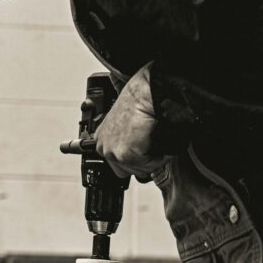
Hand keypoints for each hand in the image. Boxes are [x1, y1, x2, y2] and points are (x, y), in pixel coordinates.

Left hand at [94, 65, 165, 180]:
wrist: (145, 93)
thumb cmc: (139, 102)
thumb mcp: (127, 124)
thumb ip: (127, 140)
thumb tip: (139, 152)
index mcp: (102, 140)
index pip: (119, 164)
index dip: (137, 158)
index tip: (146, 148)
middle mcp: (103, 147)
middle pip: (130, 170)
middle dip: (145, 160)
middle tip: (153, 142)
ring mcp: (113, 152)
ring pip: (142, 168)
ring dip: (155, 156)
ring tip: (155, 136)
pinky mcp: (127, 154)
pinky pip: (151, 165)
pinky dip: (161, 154)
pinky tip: (158, 136)